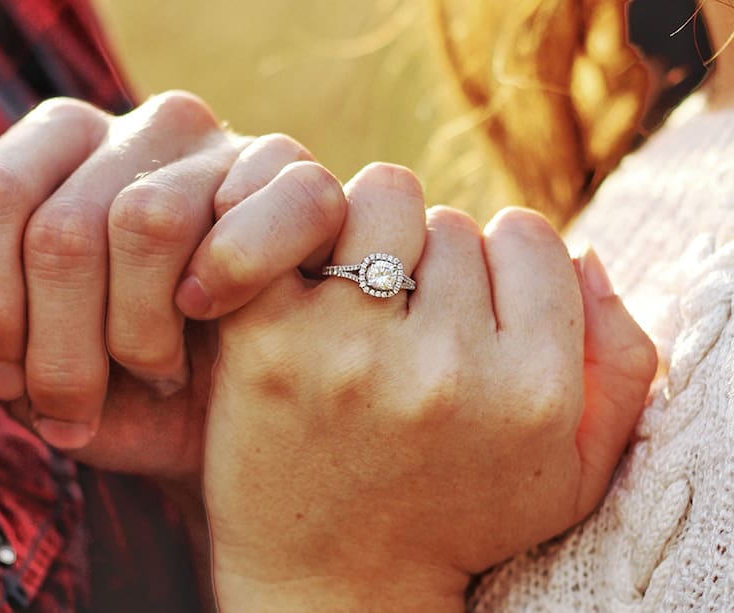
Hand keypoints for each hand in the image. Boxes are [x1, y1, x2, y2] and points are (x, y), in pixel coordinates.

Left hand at [0, 93, 345, 482]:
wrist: (227, 425)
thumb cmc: (118, 390)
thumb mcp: (21, 365)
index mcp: (61, 147)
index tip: (1, 383)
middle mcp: (140, 127)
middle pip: (61, 225)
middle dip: (61, 349)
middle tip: (76, 410)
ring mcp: (223, 145)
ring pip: (146, 221)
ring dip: (141, 333)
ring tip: (154, 374)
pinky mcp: (297, 178)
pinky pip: (258, 209)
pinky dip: (230, 279)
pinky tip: (215, 317)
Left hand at [202, 164, 656, 611]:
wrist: (335, 583)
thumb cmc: (458, 518)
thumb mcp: (572, 471)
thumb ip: (620, 363)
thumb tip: (587, 254)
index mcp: (532, 391)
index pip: (530, 238)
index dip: (501, 266)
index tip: (472, 306)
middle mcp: (447, 367)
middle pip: (451, 222)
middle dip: (434, 262)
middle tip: (407, 318)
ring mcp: (352, 352)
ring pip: (381, 202)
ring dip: (373, 236)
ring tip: (357, 295)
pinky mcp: (271, 342)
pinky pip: (298, 225)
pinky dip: (302, 238)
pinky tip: (301, 283)